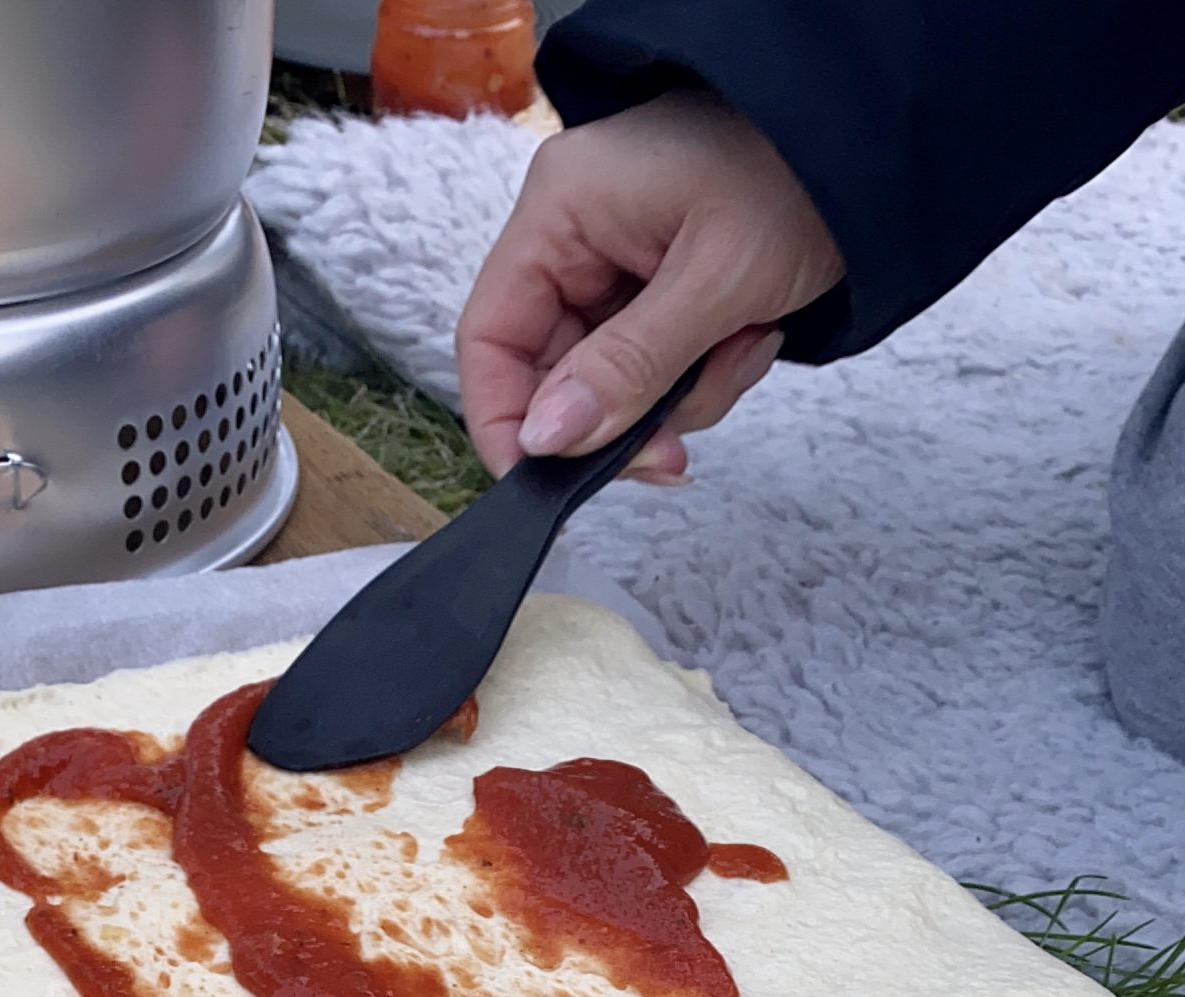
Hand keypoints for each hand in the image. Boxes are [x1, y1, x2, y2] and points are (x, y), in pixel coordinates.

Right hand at [456, 90, 843, 480]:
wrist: (876, 143)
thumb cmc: (800, 172)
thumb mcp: (714, 280)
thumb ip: (627, 367)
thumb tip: (546, 439)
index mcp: (562, 212)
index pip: (489, 339)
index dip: (505, 421)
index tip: (546, 483)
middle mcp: (577, 238)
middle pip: (554, 375)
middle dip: (622, 418)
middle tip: (676, 452)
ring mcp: (620, 266)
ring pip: (613, 386)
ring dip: (681, 395)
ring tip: (743, 344)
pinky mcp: (662, 290)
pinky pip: (658, 371)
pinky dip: (706, 374)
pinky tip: (751, 334)